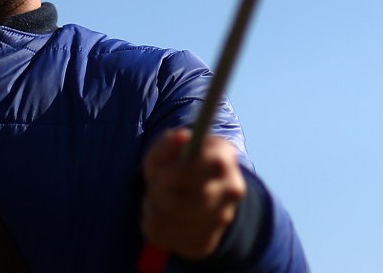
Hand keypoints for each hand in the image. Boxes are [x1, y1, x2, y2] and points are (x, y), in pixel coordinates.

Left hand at [141, 127, 246, 259]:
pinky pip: (163, 236)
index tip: (158, 173)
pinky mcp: (203, 244)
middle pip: (180, 200)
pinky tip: (163, 214)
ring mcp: (219, 221)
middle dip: (158, 192)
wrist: (208, 195)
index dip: (171, 173)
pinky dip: (153, 224)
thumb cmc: (185, 165)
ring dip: (153, 207)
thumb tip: (179, 137)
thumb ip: (170, 141)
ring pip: (167, 220)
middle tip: (155, 185)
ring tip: (159, 198)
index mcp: (224, 161)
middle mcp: (229, 193)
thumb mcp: (175, 148)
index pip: (194, 170)